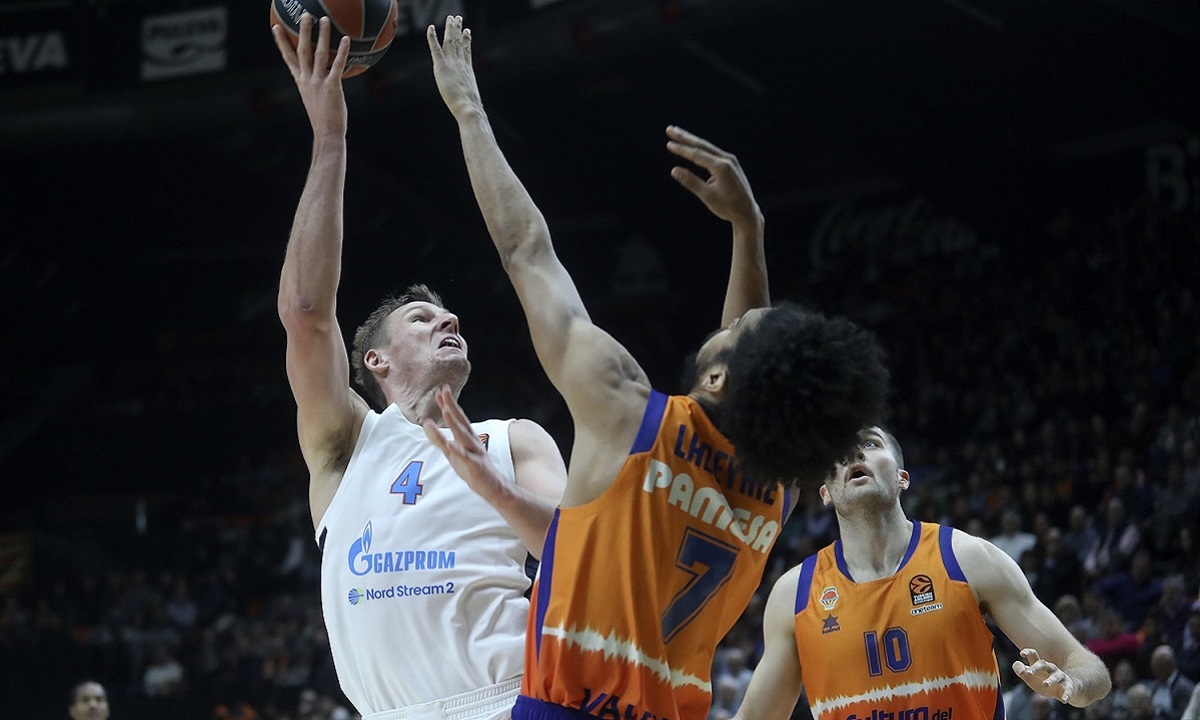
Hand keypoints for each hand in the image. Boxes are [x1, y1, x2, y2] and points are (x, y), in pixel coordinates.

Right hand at [272, 14, 349, 138]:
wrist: (327, 134)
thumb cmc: (324, 119)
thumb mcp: (315, 99)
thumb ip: (316, 85)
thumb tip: (323, 77)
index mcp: (301, 82)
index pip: (288, 58)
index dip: (282, 42)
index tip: (276, 27)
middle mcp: (307, 80)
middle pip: (302, 50)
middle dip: (301, 31)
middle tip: (304, 15)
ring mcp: (318, 82)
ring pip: (318, 54)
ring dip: (321, 35)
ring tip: (324, 20)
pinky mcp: (331, 87)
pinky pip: (337, 65)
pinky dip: (341, 52)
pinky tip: (346, 39)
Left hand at [422, 385, 503, 498]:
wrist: (494, 488)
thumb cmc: (472, 469)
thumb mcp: (452, 453)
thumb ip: (439, 439)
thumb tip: (426, 423)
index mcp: (467, 437)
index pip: (456, 418)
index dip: (448, 404)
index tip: (440, 390)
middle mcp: (472, 441)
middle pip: (461, 421)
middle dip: (452, 406)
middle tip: (444, 391)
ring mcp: (475, 452)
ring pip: (463, 436)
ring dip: (455, 423)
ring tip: (446, 410)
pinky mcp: (476, 466)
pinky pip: (466, 457)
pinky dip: (458, 450)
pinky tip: (450, 444)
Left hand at [427, 15, 483, 120]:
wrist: (469, 108)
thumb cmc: (472, 110)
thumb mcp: (473, 103)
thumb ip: (472, 102)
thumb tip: (477, 113)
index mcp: (468, 71)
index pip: (467, 51)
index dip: (466, 40)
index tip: (467, 31)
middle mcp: (461, 64)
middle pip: (459, 42)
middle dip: (458, 29)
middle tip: (457, 18)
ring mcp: (452, 64)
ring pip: (451, 41)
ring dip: (450, 28)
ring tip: (450, 18)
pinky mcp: (442, 67)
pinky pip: (436, 48)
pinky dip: (433, 37)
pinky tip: (431, 28)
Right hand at [666, 125, 761, 226]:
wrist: (748, 212)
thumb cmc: (728, 207)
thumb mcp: (707, 196)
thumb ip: (691, 181)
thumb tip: (674, 170)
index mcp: (721, 167)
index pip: (697, 154)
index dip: (681, 149)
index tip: (669, 143)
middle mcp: (727, 159)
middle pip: (702, 145)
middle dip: (685, 137)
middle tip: (670, 129)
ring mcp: (730, 160)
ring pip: (707, 147)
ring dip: (692, 140)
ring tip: (678, 134)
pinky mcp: (731, 164)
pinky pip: (713, 152)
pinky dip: (701, 148)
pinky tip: (693, 145)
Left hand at [1013, 648, 1076, 704]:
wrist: (1065, 688)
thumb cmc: (1043, 680)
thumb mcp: (1030, 676)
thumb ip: (1020, 670)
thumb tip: (1018, 668)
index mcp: (1040, 665)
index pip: (1034, 655)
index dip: (1028, 652)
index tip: (1022, 654)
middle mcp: (1051, 668)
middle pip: (1043, 664)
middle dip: (1035, 668)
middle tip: (1028, 673)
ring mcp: (1061, 676)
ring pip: (1056, 676)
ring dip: (1051, 680)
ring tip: (1045, 684)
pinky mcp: (1069, 686)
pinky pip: (1068, 690)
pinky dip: (1067, 694)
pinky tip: (1064, 700)